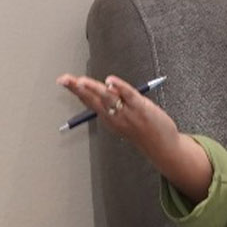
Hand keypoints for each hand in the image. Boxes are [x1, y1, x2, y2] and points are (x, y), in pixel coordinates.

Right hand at [56, 73, 212, 201]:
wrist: (162, 147)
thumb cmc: (145, 133)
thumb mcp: (125, 121)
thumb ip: (116, 106)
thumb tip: (109, 88)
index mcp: (109, 119)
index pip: (89, 101)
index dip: (76, 90)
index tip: (64, 81)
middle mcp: (115, 116)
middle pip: (93, 99)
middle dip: (77, 88)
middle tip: (65, 80)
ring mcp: (127, 112)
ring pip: (107, 97)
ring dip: (93, 88)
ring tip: (81, 81)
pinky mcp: (141, 107)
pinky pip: (127, 94)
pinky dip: (119, 87)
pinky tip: (110, 81)